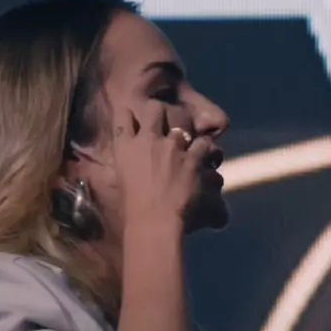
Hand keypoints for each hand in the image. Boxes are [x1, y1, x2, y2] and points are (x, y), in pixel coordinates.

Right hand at [112, 105, 211, 225]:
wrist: (154, 220)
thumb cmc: (131, 209)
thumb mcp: (122, 182)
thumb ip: (128, 166)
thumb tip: (135, 166)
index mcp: (125, 147)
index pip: (124, 117)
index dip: (130, 113)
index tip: (133, 114)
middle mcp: (148, 140)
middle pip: (155, 110)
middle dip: (161, 111)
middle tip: (165, 119)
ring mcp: (172, 147)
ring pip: (182, 126)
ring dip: (187, 134)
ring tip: (190, 143)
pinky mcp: (192, 158)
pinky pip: (204, 144)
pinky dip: (206, 150)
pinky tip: (208, 157)